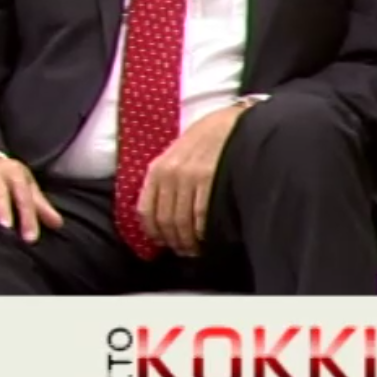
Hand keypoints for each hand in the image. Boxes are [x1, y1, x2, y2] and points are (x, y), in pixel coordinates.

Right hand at [0, 153, 62, 241]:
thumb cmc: (5, 178)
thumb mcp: (24, 187)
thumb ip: (39, 206)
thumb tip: (58, 224)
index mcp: (16, 173)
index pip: (24, 195)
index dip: (28, 216)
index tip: (30, 237)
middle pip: (2, 190)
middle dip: (4, 208)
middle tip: (6, 227)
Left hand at [137, 104, 242, 256]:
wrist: (230, 125)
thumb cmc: (203, 141)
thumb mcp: (175, 156)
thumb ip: (165, 181)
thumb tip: (160, 215)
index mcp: (157, 170)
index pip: (146, 211)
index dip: (153, 232)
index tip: (161, 242)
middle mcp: (170, 175)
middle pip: (165, 221)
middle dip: (173, 241)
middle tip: (182, 251)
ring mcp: (190, 179)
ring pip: (182, 223)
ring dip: (188, 242)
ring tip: (195, 249)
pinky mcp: (211, 181)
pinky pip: (201, 217)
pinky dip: (203, 234)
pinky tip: (207, 239)